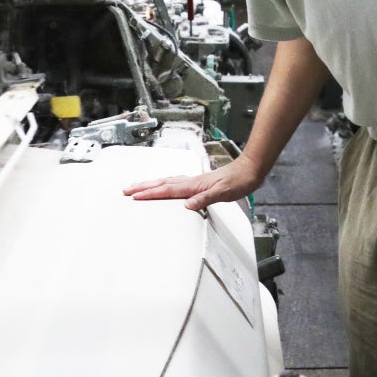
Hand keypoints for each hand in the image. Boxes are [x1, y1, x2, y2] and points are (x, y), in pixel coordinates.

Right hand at [123, 155, 265, 211]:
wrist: (249, 171)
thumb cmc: (238, 181)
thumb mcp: (224, 193)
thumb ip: (205, 198)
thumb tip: (187, 205)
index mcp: (194, 185)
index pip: (168, 190)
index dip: (151, 194)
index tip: (135, 196)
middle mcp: (192, 182)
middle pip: (162, 184)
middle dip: (143, 187)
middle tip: (126, 190)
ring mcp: (194, 181)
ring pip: (166, 182)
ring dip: (151, 185)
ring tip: (137, 187)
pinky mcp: (198, 183)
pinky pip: (174, 183)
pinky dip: (163, 184)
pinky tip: (163, 186)